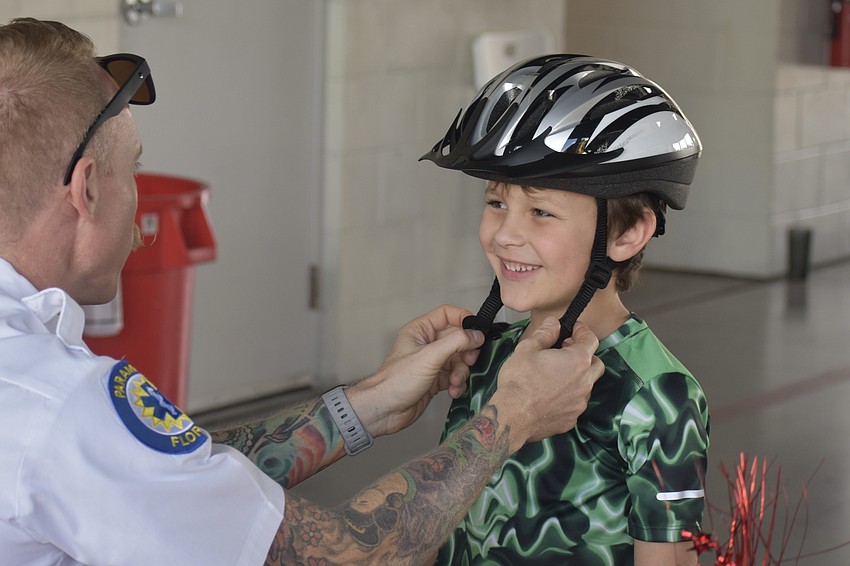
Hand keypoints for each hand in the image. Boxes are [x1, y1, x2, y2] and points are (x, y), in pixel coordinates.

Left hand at [347, 305, 484, 437]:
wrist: (384, 410)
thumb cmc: (396, 381)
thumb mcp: (429, 356)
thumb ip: (456, 342)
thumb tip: (476, 335)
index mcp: (420, 331)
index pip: (447, 315)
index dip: (464, 319)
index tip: (478, 331)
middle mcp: (426, 345)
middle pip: (457, 339)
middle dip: (465, 352)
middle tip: (469, 360)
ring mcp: (431, 363)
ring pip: (458, 360)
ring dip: (461, 372)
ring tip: (456, 381)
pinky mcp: (434, 380)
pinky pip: (454, 376)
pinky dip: (457, 384)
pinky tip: (453, 390)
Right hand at [488, 318, 602, 452]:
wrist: (513, 415)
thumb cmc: (519, 381)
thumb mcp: (527, 349)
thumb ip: (545, 333)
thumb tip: (553, 323)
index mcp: (577, 361)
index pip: (591, 340)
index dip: (583, 331)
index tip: (575, 329)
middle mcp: (584, 382)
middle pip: (596, 364)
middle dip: (586, 355)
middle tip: (568, 351)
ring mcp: (579, 403)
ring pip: (587, 385)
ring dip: (577, 377)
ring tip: (557, 374)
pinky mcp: (572, 419)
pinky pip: (576, 403)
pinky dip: (569, 396)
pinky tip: (552, 395)